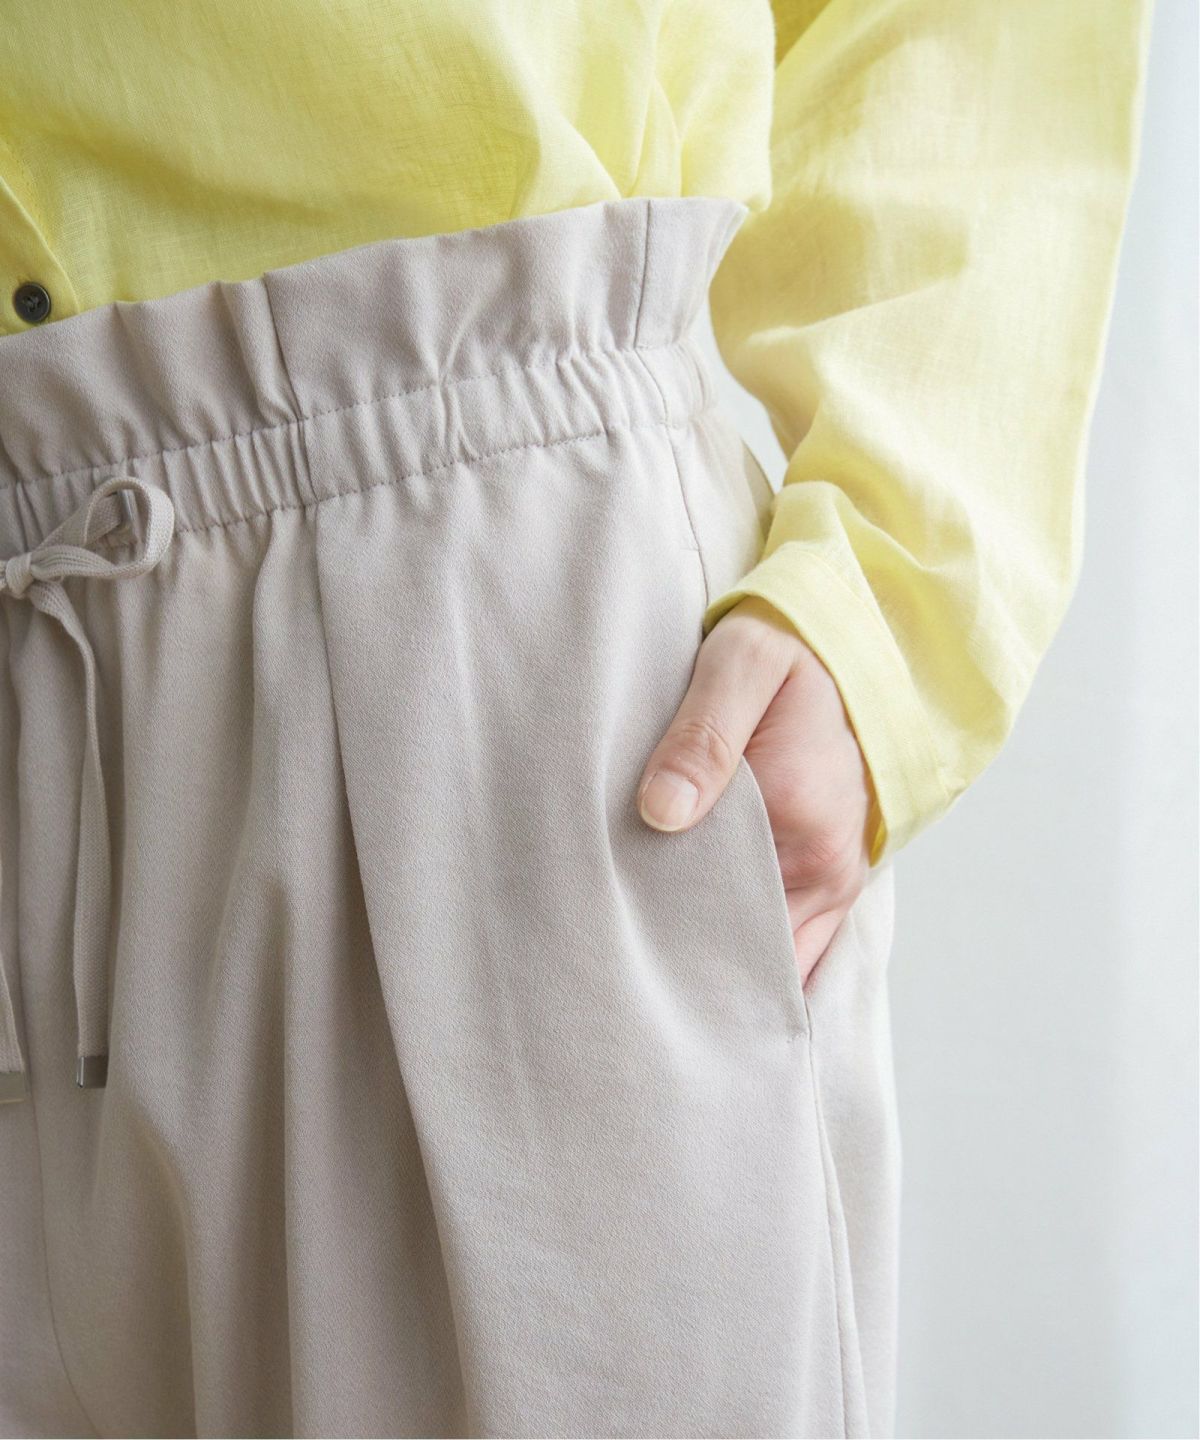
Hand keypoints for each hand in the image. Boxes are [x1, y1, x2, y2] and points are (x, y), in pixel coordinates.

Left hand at [636, 596, 875, 986]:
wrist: (846, 651)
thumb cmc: (784, 653)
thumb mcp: (740, 665)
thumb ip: (702, 736)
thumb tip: (661, 810)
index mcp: (796, 810)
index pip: (713, 895)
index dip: (659, 918)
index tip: (608, 922)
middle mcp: (825, 862)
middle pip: (740, 939)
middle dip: (683, 953)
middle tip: (619, 956)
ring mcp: (836, 881)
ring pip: (768, 953)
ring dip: (717, 963)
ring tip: (653, 973)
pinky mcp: (837, 884)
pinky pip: (798, 950)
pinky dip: (755, 963)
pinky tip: (705, 971)